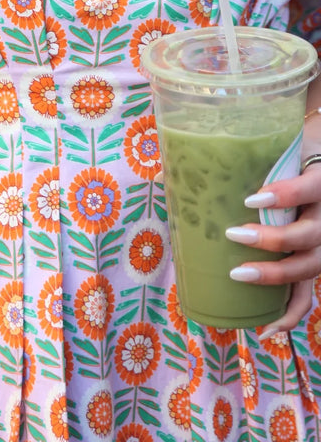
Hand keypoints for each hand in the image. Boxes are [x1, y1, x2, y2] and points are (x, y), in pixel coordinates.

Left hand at [225, 163, 320, 337]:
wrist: (316, 163)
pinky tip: (266, 329)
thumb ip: (240, 156)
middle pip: (309, 235)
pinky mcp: (312, 264)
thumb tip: (173, 169)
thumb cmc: (289, 157)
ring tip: (239, 273)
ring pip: (309, 267)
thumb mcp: (276, 151)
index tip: (250, 199)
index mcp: (320, 182)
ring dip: (275, 275)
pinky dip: (289, 315)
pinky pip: (307, 296)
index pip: (310, 189)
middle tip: (235, 234)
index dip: (285, 196)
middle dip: (273, 240)